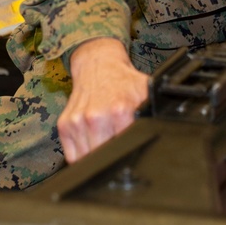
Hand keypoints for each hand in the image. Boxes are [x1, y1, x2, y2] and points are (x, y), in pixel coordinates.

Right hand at [58, 38, 148, 162]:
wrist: (98, 65)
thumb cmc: (123, 81)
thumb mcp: (145, 93)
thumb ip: (152, 113)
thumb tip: (161, 132)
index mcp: (120, 111)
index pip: (125, 148)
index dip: (130, 152)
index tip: (131, 149)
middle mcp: (96, 117)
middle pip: (105, 157)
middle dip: (113, 156)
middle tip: (118, 145)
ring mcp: (77, 122)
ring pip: (88, 159)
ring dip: (97, 156)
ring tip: (106, 140)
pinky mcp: (64, 125)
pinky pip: (73, 155)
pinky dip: (83, 154)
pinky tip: (93, 140)